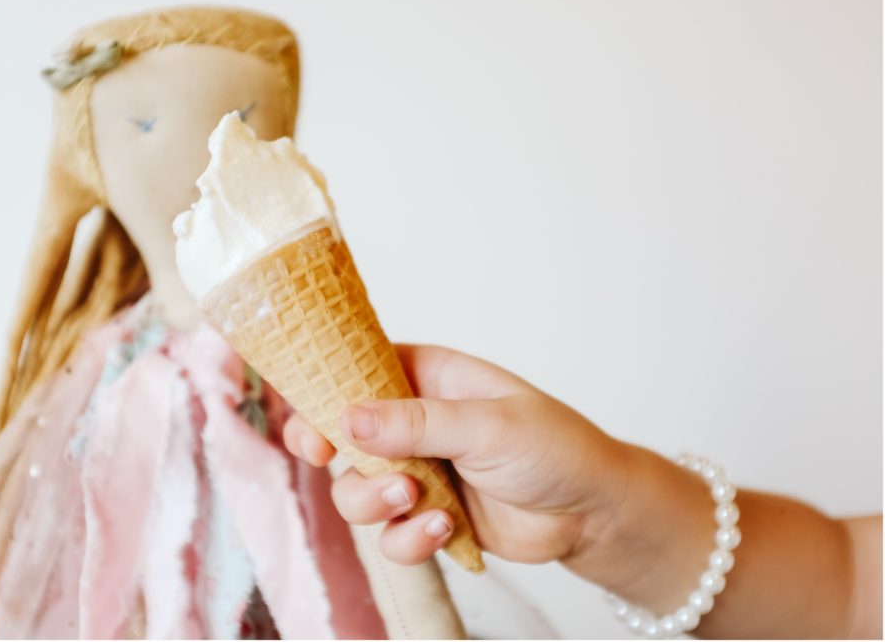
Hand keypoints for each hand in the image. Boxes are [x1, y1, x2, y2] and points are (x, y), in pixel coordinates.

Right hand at [283, 344, 627, 565]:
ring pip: (358, 488)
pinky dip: (409, 537)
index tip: (314, 425)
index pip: (356, 371)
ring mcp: (419, 469)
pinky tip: (445, 529)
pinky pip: (391, 533)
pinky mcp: (429, 514)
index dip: (323, 393)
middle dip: (334, 454)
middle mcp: (414, 421)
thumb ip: (418, 423)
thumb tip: (348, 419)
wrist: (593, 513)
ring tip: (414, 500)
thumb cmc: (554, 447)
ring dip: (374, 500)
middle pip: (342, 433)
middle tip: (333, 463)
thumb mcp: (488, 425)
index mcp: (428, 377)